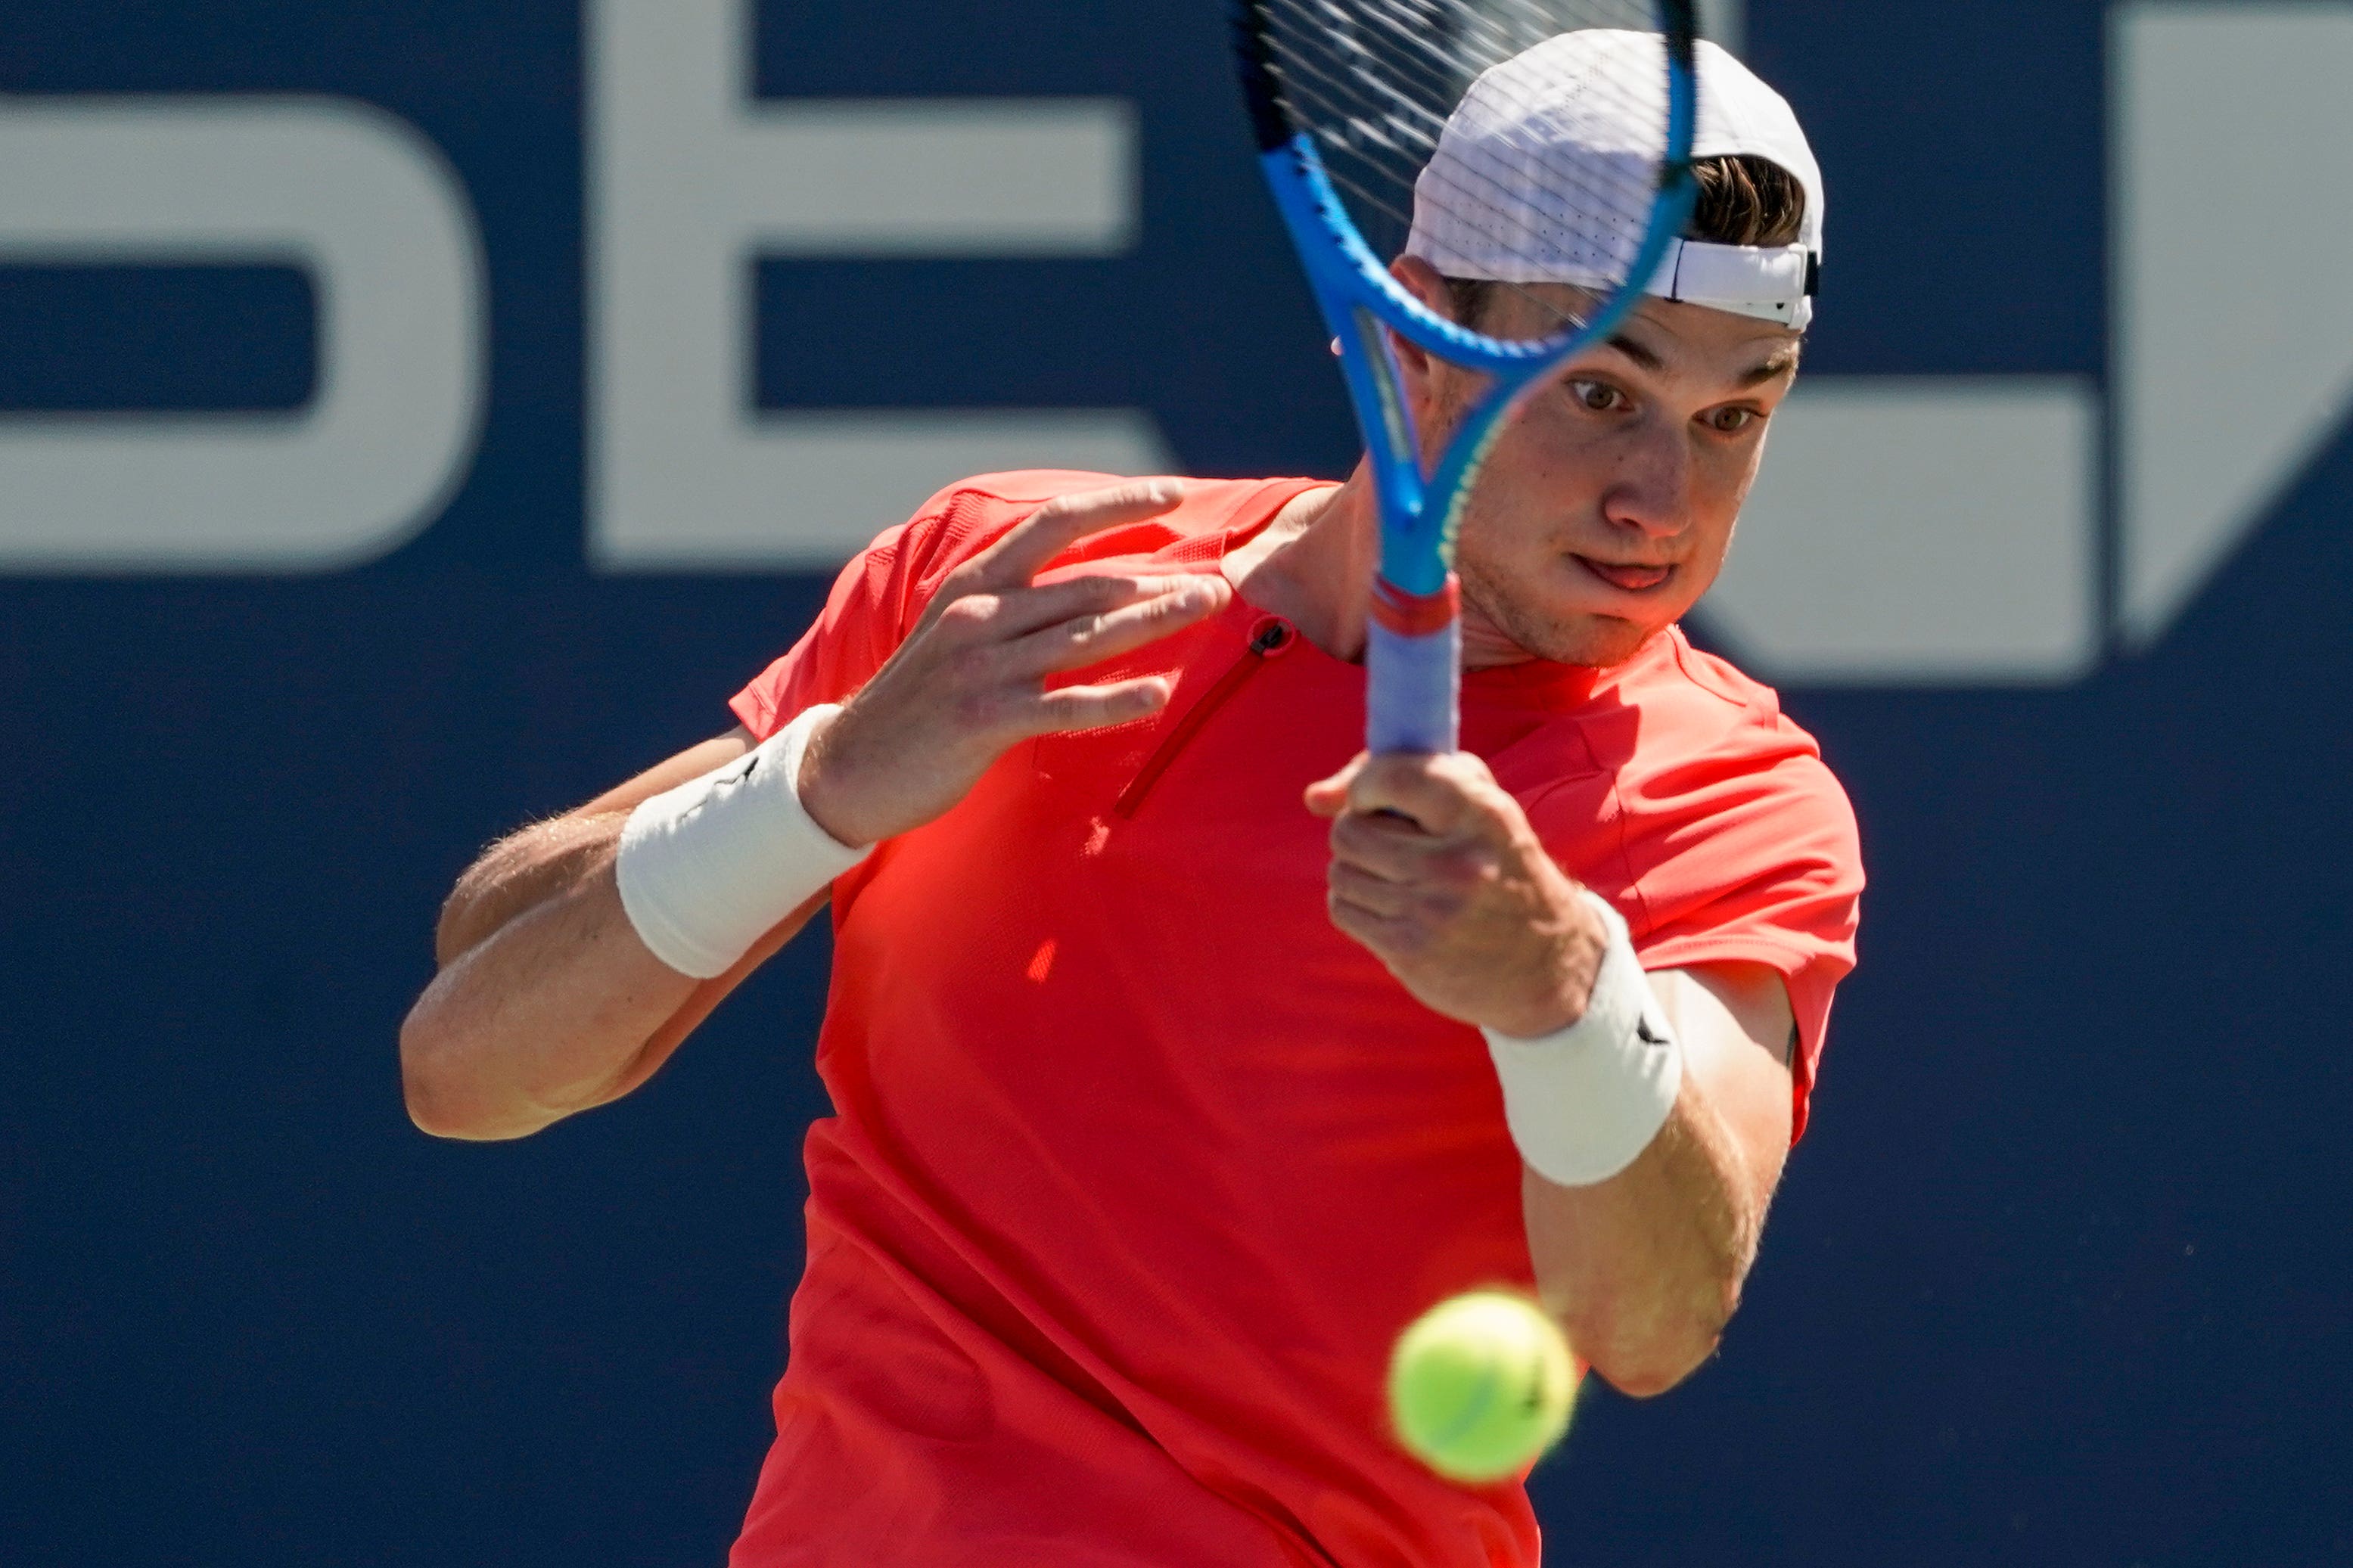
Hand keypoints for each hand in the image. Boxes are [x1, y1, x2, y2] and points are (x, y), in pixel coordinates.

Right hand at [799, 481, 1231, 846]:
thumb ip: (1015, 606)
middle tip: (1219, 578)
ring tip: (1209, 606)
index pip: (1055, 524)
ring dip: (1154, 618)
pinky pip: (1065, 706)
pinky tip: (1160, 693)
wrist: (848, 767)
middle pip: (1086, 582)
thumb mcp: (958, 632)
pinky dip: (1116, 700)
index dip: (1117, 503)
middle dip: (1159, 577)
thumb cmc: (920, 702)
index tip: (1172, 493)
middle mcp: (979, 614)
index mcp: (975, 583)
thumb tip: (1092, 586)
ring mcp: (982, 667)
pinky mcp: (985, 720)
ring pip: (1085, 635)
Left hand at [1305, 750, 1610, 1037]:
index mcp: (1481, 815)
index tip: (1373, 797)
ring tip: (1391, 875)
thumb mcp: (1478, 806)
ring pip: (1341, 870)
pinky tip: (1388, 905)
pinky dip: (1355, 903)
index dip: (1366, 783)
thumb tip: (1313, 797)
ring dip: (1355, 869)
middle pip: (1350, 829)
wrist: (1543, 961)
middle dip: (1357, 829)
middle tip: (1385, 841)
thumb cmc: (1499, 865)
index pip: (1392, 777)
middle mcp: (1457, 864)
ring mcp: (1431, 911)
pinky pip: (1343, 909)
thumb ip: (1404, 775)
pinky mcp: (1410, 950)